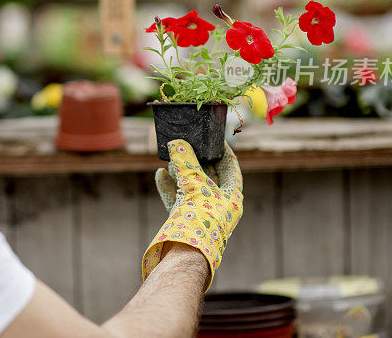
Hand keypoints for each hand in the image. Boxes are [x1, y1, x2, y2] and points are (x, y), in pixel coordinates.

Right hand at [141, 139, 242, 289]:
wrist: (188, 253)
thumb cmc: (201, 218)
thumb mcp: (195, 183)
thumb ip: (185, 161)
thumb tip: (176, 143)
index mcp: (232, 197)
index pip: (231, 167)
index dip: (223, 150)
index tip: (213, 137)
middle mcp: (220, 205)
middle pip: (209, 175)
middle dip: (196, 159)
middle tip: (187, 144)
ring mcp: (202, 214)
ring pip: (191, 187)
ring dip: (180, 172)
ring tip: (169, 158)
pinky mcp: (186, 220)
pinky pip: (177, 199)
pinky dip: (169, 186)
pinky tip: (159, 175)